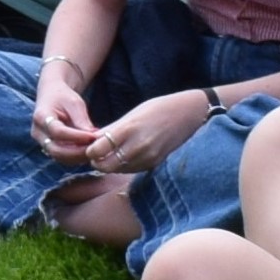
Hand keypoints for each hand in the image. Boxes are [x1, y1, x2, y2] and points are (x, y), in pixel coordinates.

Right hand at [27, 79, 97, 162]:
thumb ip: (82, 120)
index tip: (93, 136)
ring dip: (78, 157)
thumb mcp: (74, 103)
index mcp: (40, 116)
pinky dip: (76, 157)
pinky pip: (62, 158)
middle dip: (78, 152)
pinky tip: (88, 150)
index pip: (58, 132)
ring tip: (94, 149)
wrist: (51, 97)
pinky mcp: (48, 149)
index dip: (76, 137)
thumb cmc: (63, 97)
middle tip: (96, 148)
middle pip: (56, 150)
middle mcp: (37, 133)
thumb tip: (93, 137)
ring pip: (60, 157)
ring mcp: (41, 143)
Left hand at [87, 91, 211, 173]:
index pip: (97, 150)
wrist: (189, 115)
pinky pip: (131, 170)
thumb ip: (111, 129)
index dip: (90, 151)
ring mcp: (147, 158)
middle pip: (105, 166)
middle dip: (97, 162)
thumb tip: (91, 140)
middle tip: (96, 155)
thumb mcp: (132, 114)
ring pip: (117, 170)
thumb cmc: (158, 109)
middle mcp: (137, 146)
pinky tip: (126, 156)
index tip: (90, 147)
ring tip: (111, 154)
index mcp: (128, 129)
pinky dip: (124, 166)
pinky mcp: (154, 164)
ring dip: (110, 165)